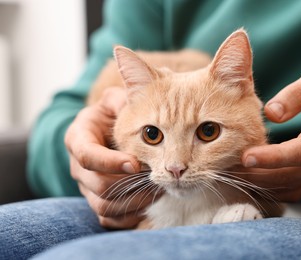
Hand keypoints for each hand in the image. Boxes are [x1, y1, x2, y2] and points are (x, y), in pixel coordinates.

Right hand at [65, 87, 153, 228]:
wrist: (106, 134)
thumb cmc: (114, 113)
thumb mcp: (117, 101)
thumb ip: (125, 97)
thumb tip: (141, 86)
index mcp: (79, 138)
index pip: (87, 155)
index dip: (111, 162)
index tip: (136, 163)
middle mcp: (79, 166)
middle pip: (97, 185)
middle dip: (130, 185)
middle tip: (158, 178)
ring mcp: (86, 186)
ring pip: (104, 206)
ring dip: (134, 202)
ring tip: (158, 192)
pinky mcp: (97, 200)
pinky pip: (107, 219)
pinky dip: (128, 217)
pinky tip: (148, 206)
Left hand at [241, 61, 300, 201]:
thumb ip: (299, 92)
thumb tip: (272, 112)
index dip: (274, 157)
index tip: (245, 156)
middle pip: (293, 174)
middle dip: (259, 174)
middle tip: (227, 167)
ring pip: (290, 186)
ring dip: (261, 184)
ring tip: (232, 174)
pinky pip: (293, 190)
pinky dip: (271, 190)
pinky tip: (249, 181)